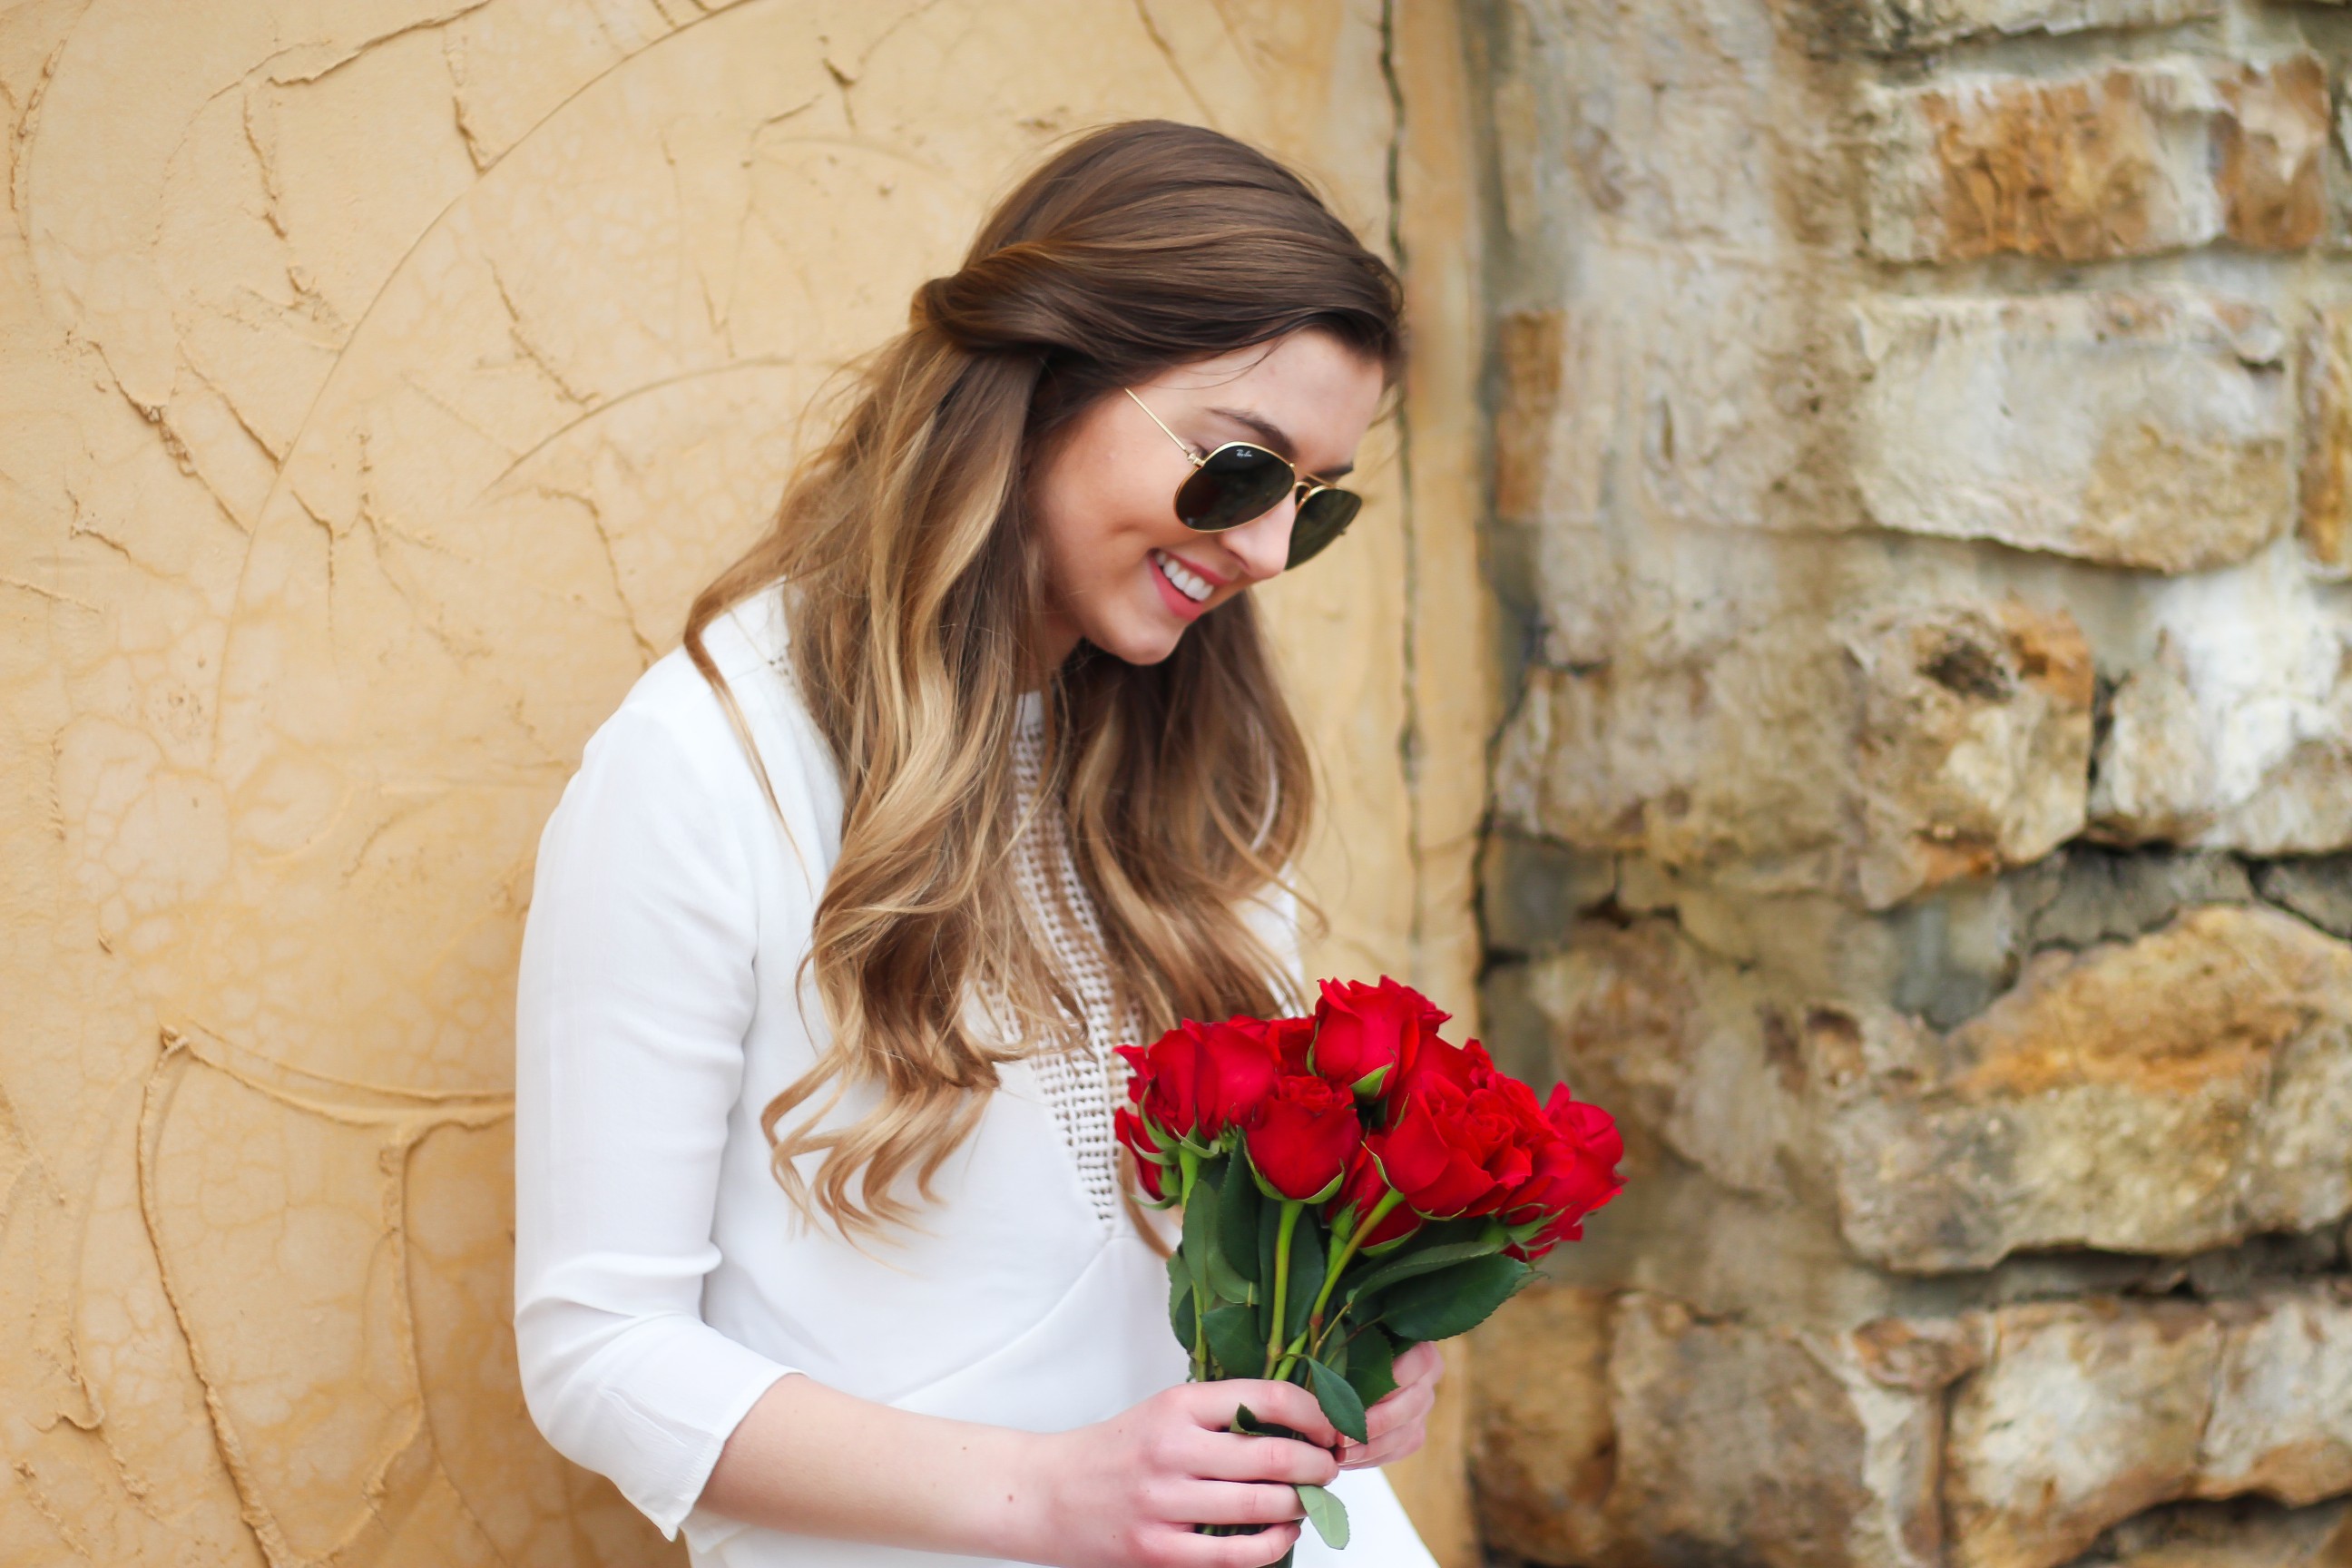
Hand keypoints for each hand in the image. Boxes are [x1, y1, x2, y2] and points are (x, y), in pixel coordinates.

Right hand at [1017, 1378, 1341, 1567]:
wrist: (1046, 1495)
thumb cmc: (1113, 1452)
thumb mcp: (1164, 1412)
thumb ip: (1222, 1413)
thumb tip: (1300, 1424)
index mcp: (1177, 1405)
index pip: (1268, 1399)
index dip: (1315, 1416)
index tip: (1330, 1428)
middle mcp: (1172, 1450)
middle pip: (1275, 1457)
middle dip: (1319, 1466)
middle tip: (1329, 1468)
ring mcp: (1164, 1504)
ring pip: (1264, 1506)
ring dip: (1302, 1506)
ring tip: (1308, 1501)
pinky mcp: (1159, 1552)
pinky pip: (1236, 1556)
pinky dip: (1273, 1547)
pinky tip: (1282, 1536)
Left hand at [1337, 1341, 1441, 1468]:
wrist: (1354, 1365)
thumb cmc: (1347, 1341)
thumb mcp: (1348, 1333)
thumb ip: (1345, 1338)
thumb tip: (1326, 1349)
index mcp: (1420, 1348)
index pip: (1417, 1363)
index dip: (1388, 1383)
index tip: (1354, 1397)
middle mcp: (1428, 1379)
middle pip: (1412, 1405)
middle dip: (1375, 1424)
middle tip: (1341, 1436)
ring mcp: (1424, 1408)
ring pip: (1406, 1434)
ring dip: (1371, 1448)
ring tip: (1340, 1454)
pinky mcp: (1415, 1432)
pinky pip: (1399, 1450)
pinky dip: (1373, 1458)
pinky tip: (1348, 1459)